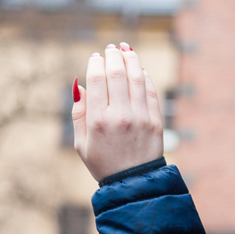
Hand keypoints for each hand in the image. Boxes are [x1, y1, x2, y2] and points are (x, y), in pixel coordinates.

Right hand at [73, 43, 164, 181]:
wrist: (133, 183)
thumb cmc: (103, 163)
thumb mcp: (81, 144)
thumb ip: (79, 113)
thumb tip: (80, 84)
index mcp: (98, 121)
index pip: (97, 80)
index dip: (95, 63)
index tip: (95, 57)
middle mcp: (120, 116)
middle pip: (117, 73)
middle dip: (113, 56)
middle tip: (110, 49)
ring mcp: (140, 117)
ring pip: (136, 77)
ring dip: (131, 59)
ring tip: (126, 50)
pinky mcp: (155, 120)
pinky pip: (150, 91)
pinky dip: (144, 76)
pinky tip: (138, 69)